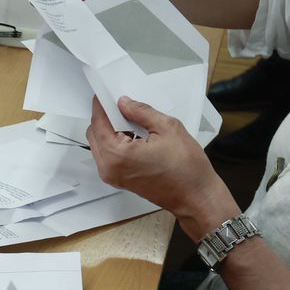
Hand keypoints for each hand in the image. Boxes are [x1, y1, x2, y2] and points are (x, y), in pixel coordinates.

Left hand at [86, 97, 238, 239]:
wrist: (195, 196)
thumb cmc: (186, 168)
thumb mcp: (167, 128)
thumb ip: (141, 112)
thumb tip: (124, 103)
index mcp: (116, 154)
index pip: (98, 122)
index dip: (101, 105)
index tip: (104, 94)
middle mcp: (108, 167)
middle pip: (94, 133)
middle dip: (105, 117)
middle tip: (122, 105)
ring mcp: (111, 176)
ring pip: (99, 145)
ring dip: (110, 130)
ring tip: (132, 120)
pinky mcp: (118, 180)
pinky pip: (108, 156)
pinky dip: (115, 143)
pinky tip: (134, 135)